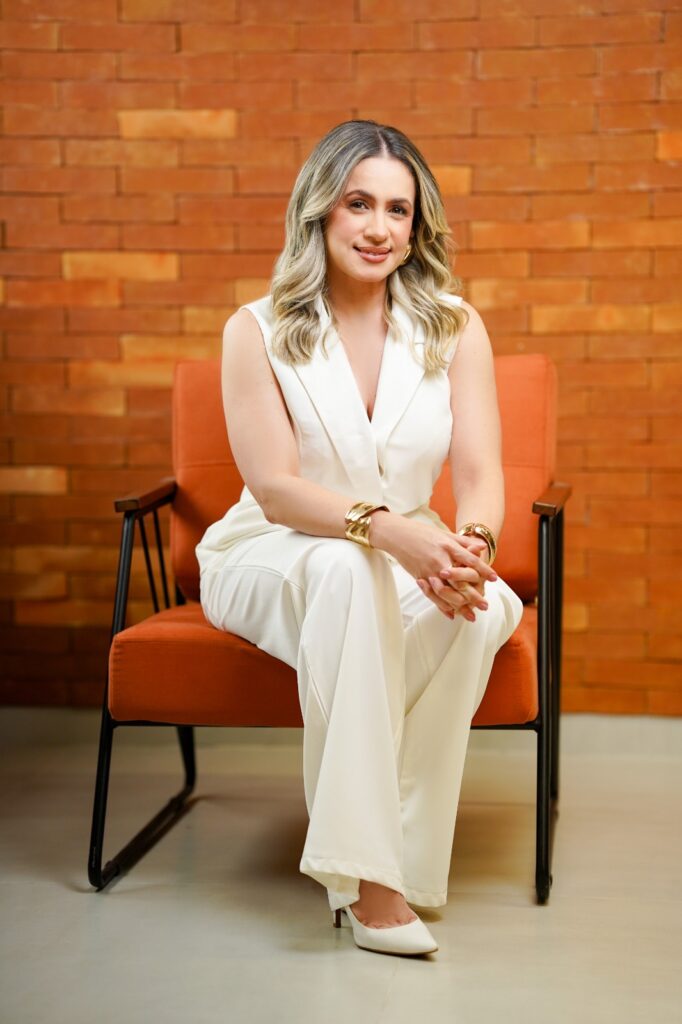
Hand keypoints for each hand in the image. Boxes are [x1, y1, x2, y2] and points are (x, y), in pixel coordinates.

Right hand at [369, 513, 496, 620]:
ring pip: (446, 592)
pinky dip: (442, 606)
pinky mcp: (419, 577)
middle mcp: (439, 559)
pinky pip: (432, 595)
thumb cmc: (421, 533)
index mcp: (448, 546)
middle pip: (460, 581)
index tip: (494, 579)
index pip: (469, 560)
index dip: (483, 570)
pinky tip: (451, 613)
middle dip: (474, 595)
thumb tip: (482, 547)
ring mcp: (428, 570)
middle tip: (485, 605)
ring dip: (459, 605)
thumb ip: (463, 542)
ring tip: (470, 615)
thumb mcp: (444, 533)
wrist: (397, 534)